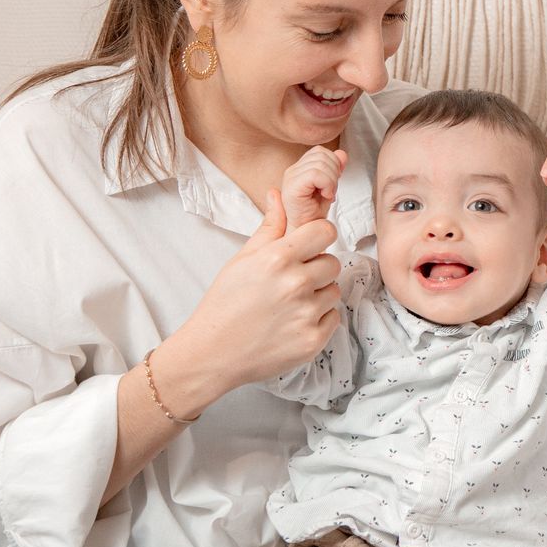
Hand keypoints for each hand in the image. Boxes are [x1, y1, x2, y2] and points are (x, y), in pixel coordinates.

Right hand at [157, 191, 342, 406]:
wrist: (213, 352)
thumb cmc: (224, 303)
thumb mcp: (242, 259)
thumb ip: (269, 228)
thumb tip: (278, 195)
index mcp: (278, 259)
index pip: (325, 231)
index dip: (318, 237)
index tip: (309, 246)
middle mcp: (296, 284)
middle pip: (333, 262)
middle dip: (317, 268)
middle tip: (292, 281)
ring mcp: (307, 313)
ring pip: (333, 290)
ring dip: (318, 295)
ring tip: (288, 304)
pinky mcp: (313, 339)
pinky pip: (333, 317)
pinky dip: (318, 319)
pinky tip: (292, 322)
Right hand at [280, 146, 346, 227]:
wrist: (307, 233)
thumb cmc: (315, 214)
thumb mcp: (330, 186)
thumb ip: (335, 168)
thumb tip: (342, 153)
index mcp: (299, 169)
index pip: (320, 151)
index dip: (333, 163)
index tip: (333, 183)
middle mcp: (292, 171)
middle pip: (321, 155)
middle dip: (334, 171)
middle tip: (331, 191)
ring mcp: (290, 179)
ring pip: (320, 164)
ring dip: (332, 180)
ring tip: (328, 194)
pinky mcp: (292, 188)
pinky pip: (316, 174)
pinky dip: (327, 184)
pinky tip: (326, 196)